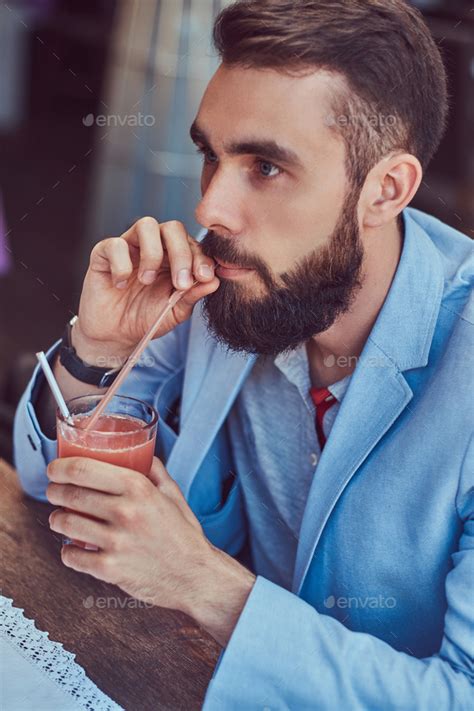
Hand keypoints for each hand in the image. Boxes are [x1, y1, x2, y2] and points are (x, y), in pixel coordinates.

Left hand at [46, 457, 254, 643]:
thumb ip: (154, 470)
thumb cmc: (184, 535)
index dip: (60, 467)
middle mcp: (125, 512)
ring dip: (57, 519)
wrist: (195, 576)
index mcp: (139, 488)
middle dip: (55, 491)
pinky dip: (68, 551)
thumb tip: (140, 454)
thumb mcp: (173, 494)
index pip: (83, 469)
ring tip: (61, 518)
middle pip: (69, 494)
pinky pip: (71, 555)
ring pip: (64, 523)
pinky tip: (75, 547)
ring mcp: (116, 541)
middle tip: (55, 492)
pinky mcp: (109, 569)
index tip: (55, 469)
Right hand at [74, 217, 219, 362]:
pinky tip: (121, 285)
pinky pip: (115, 244)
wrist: (115, 335)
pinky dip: (122, 265)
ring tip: (147, 281)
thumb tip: (215, 281)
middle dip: (181, 254)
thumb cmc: (146, 318)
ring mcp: (129, 246)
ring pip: (146, 225)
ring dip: (152, 253)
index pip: (192, 243)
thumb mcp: (175, 311)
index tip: (205, 277)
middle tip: (180, 283)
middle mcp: (154, 246)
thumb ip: (193, 295)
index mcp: (174, 257)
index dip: (201, 257)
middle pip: (173, 228)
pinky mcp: (104, 253)